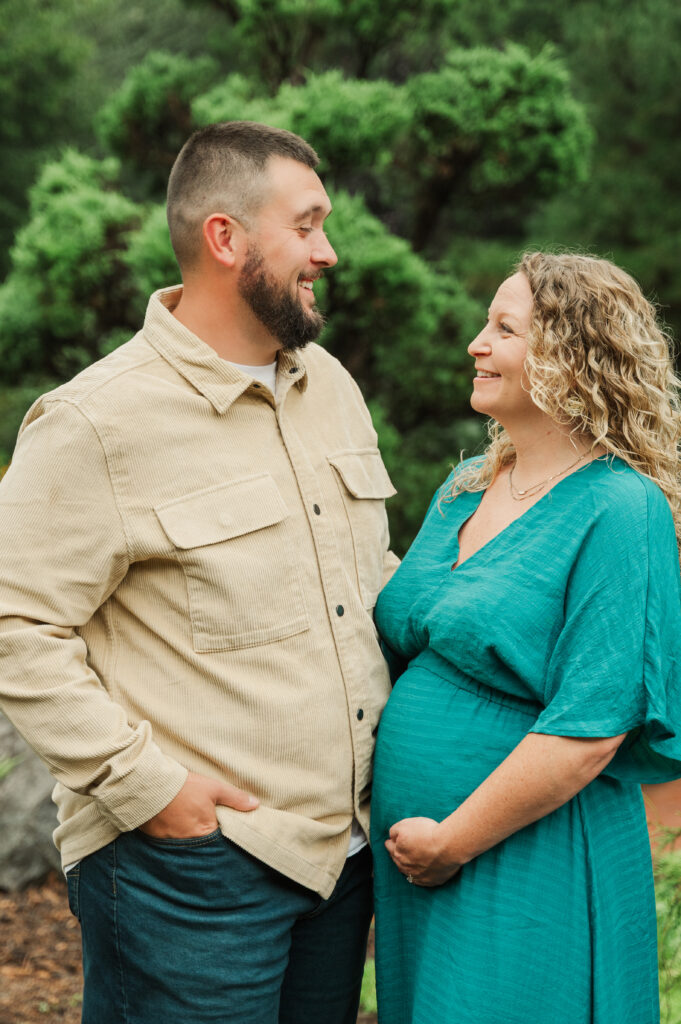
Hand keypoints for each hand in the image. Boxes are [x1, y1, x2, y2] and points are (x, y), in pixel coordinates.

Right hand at [138, 770, 258, 838]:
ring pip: (186, 847)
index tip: (224, 831)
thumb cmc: (183, 787)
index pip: (220, 842)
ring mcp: (171, 844)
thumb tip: (255, 805)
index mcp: (206, 832)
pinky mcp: (157, 841)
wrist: (150, 785)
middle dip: (206, 842)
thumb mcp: (213, 788)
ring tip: (187, 829)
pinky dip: (172, 838)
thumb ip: (235, 798)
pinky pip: (169, 845)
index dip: (223, 837)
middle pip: (203, 847)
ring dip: (188, 840)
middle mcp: (189, 843)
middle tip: (205, 831)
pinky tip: (173, 828)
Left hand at [385, 816, 462, 887]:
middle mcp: (405, 867)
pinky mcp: (431, 881)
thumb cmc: (427, 833)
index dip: (391, 841)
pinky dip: (419, 876)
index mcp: (398, 853)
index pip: (389, 846)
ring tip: (409, 862)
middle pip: (397, 860)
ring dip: (407, 867)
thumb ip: (395, 831)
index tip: (391, 840)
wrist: (448, 847)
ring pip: (408, 872)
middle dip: (397, 854)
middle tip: (398, 851)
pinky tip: (420, 872)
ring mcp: (418, 876)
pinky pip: (421, 880)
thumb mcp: (406, 825)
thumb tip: (391, 837)